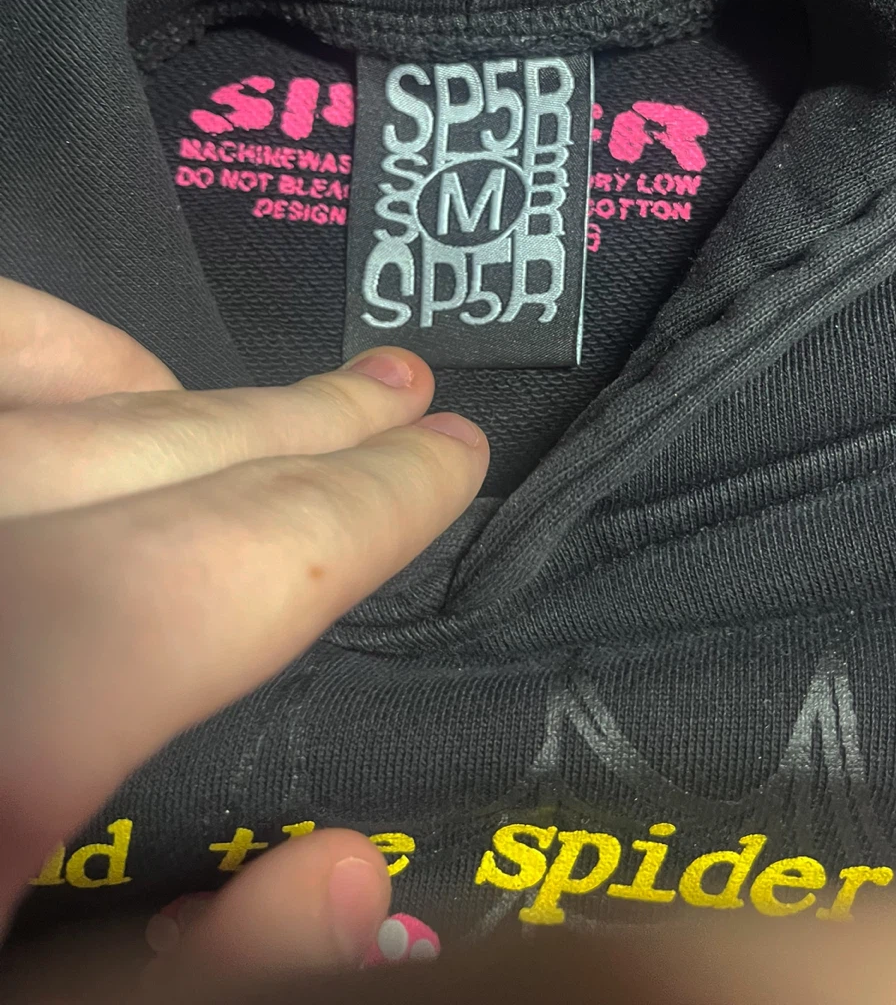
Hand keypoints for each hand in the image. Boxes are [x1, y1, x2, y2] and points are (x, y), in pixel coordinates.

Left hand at [0, 278, 487, 994]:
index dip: (369, 501)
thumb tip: (356, 878)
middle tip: (411, 397)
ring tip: (302, 395)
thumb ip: (201, 975)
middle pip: (160, 457)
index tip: (451, 453)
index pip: (237, 560)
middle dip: (309, 428)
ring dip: (192, 398)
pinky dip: (51, 355)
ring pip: (59, 400)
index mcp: (21, 710)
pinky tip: (112, 376)